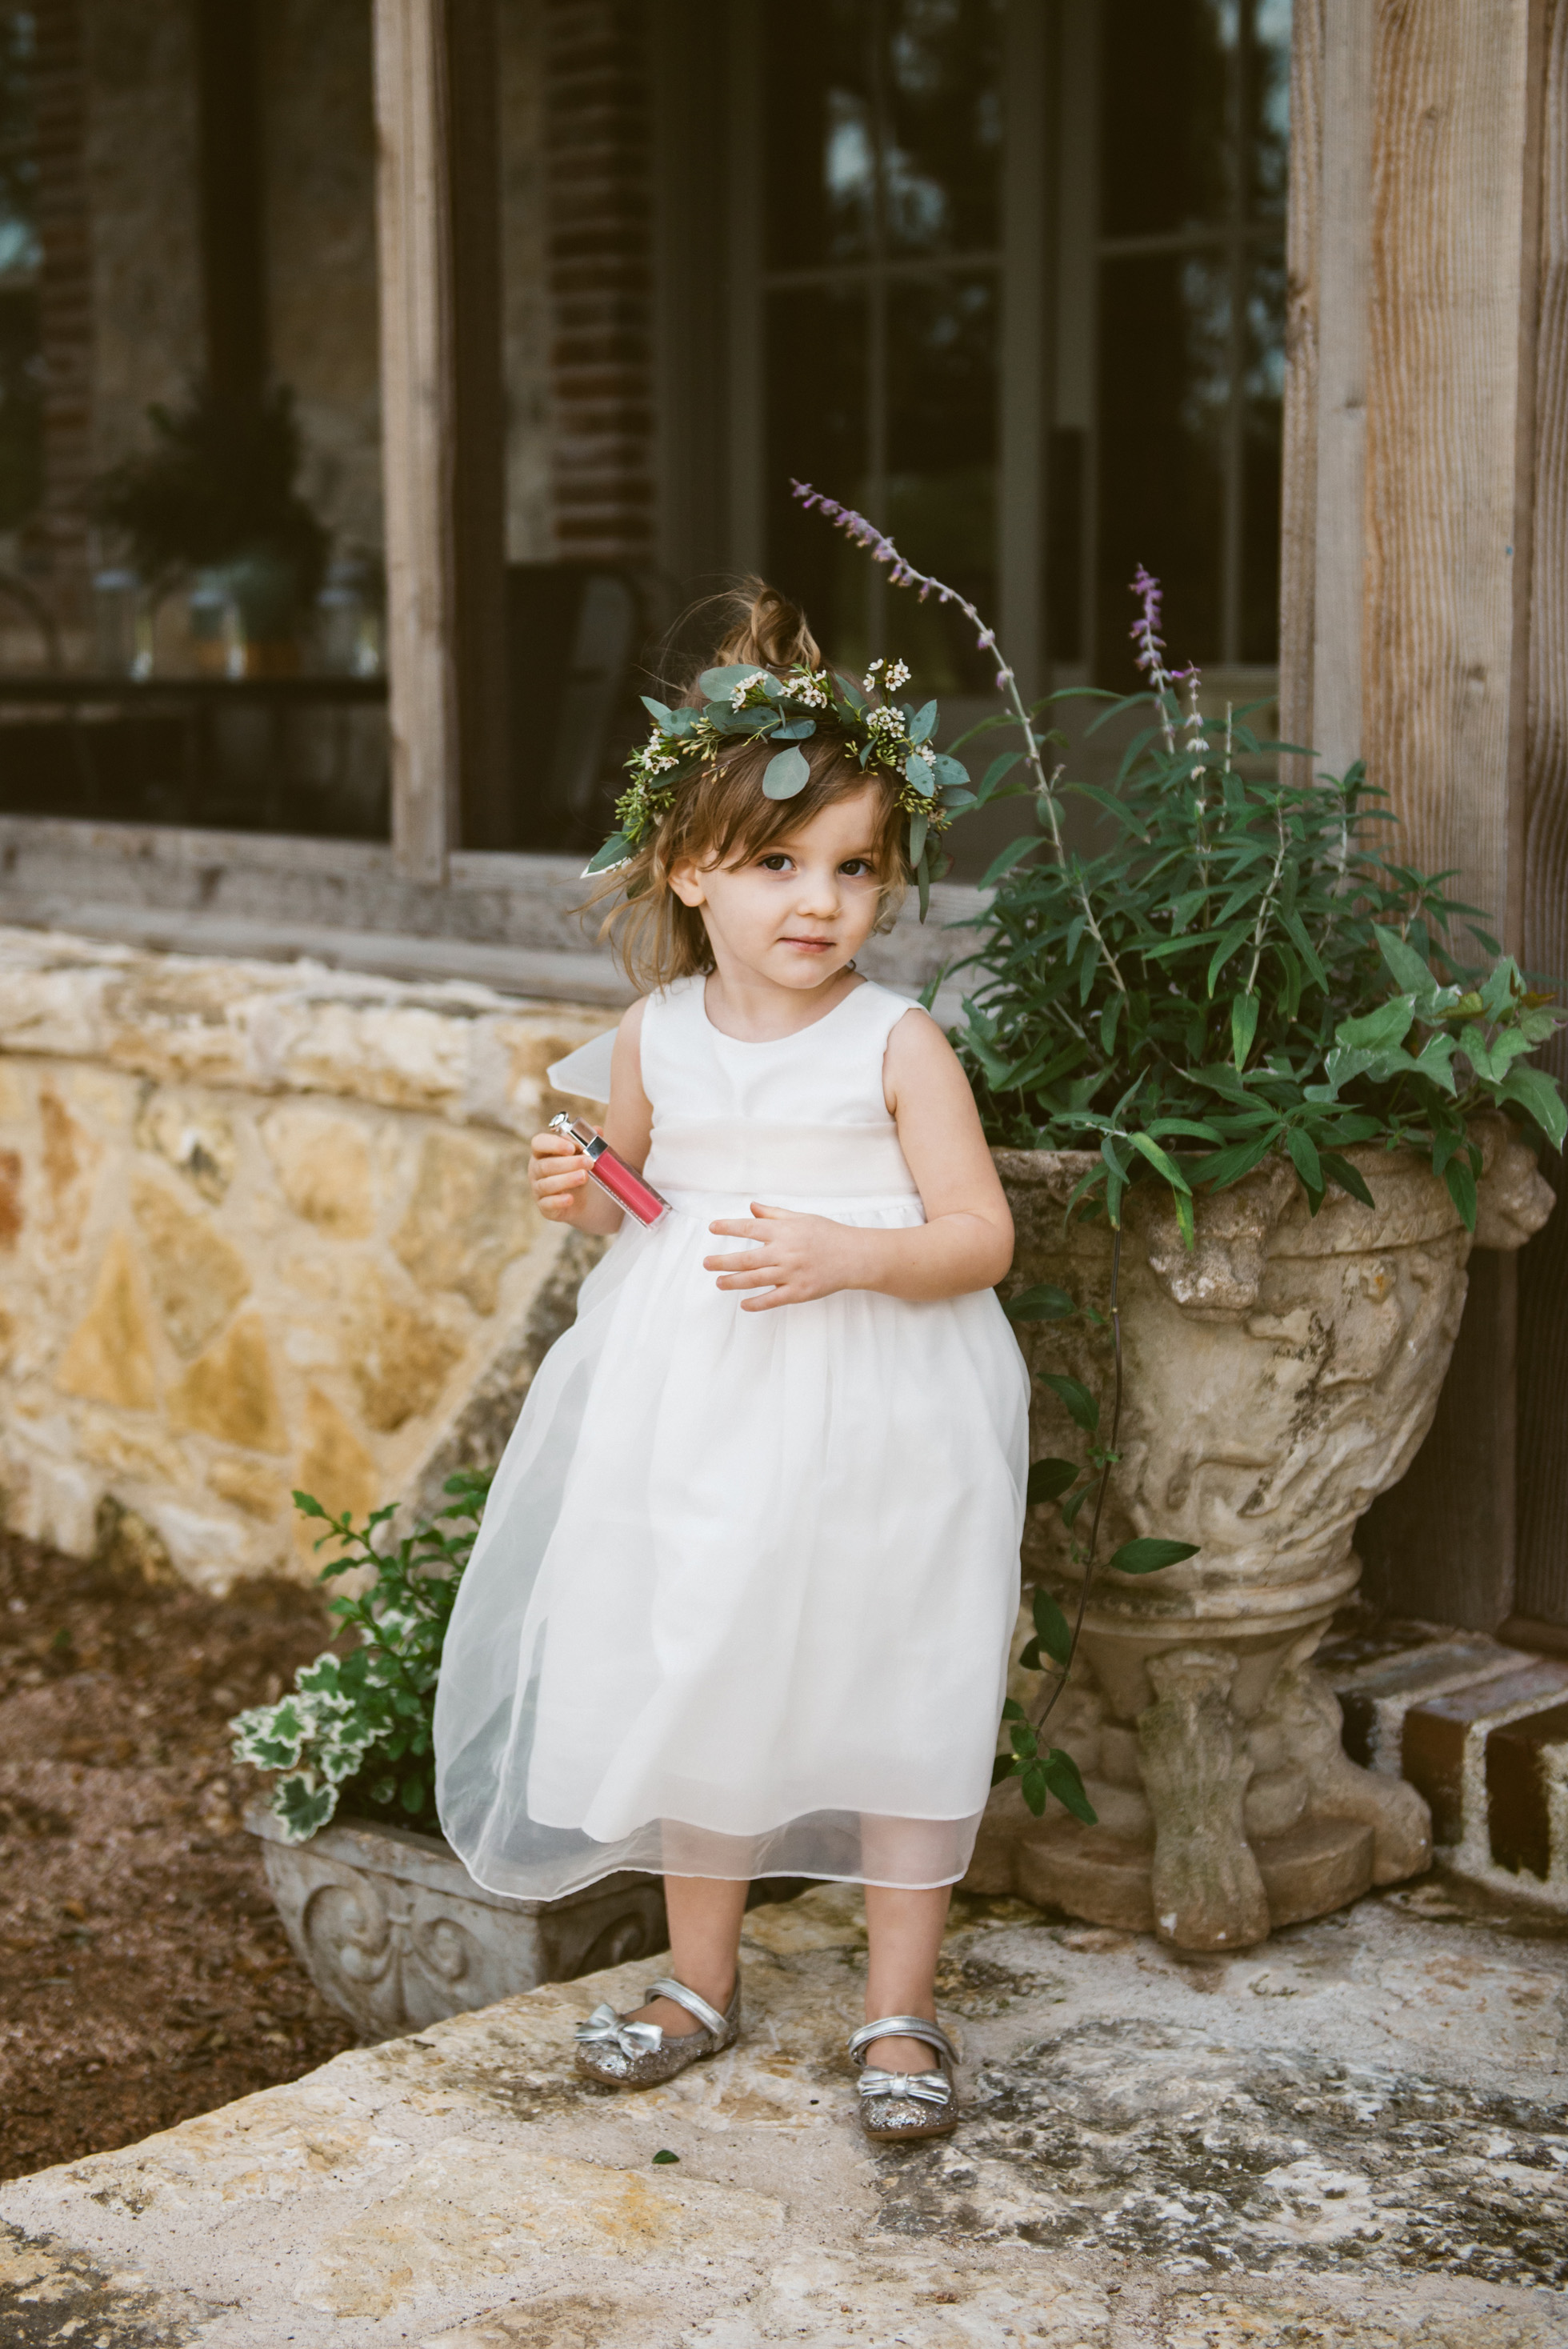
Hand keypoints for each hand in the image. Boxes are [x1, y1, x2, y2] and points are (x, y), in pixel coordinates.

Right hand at [530, 1124, 594, 1223]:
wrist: (583, 1199)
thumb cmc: (578, 1170)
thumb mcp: (584, 1154)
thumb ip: (590, 1141)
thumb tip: (597, 1130)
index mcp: (543, 1152)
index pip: (539, 1143)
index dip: (553, 1144)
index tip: (572, 1147)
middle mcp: (536, 1169)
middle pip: (546, 1165)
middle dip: (569, 1163)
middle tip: (589, 1162)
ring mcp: (538, 1189)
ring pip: (547, 1184)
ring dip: (567, 1179)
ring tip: (584, 1176)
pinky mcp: (545, 1207)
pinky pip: (548, 1204)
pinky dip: (558, 1201)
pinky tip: (570, 1199)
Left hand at [703, 1202, 867, 1311]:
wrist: (855, 1256)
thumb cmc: (828, 1234)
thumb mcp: (801, 1218)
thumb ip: (773, 1214)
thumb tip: (751, 1207)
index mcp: (784, 1232)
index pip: (749, 1228)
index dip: (728, 1227)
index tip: (712, 1228)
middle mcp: (785, 1252)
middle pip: (746, 1259)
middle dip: (722, 1261)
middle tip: (706, 1263)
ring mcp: (791, 1274)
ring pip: (755, 1280)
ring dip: (733, 1282)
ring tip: (718, 1283)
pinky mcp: (800, 1292)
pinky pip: (773, 1300)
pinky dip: (756, 1303)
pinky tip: (743, 1304)